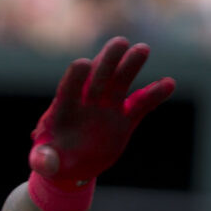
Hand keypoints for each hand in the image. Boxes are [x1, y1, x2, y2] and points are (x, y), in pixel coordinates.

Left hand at [29, 36, 175, 181]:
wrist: (71, 167)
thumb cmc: (51, 160)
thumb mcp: (42, 163)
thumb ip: (42, 160)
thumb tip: (45, 162)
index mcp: (62, 110)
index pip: (67, 90)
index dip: (74, 78)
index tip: (83, 63)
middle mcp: (85, 103)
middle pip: (96, 78)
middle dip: (107, 61)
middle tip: (119, 43)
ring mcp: (106, 109)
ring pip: (119, 84)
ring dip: (130, 66)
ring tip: (142, 49)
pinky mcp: (124, 120)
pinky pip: (141, 105)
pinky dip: (154, 94)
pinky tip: (169, 83)